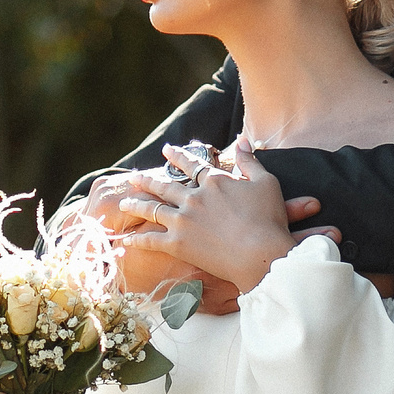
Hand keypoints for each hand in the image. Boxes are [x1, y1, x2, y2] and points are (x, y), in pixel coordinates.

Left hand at [114, 135, 318, 295]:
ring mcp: (183, 221)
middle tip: (135, 176)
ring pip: (153, 209)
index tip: (166, 150)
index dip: (178, 156)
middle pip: (165, 186)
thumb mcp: (266, 182)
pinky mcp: (178, 244)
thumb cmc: (268, 219)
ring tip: (125, 201)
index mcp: (214, 181)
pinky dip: (137, 240)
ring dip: (137, 203)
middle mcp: (193, 197)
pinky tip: (125, 239)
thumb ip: (250, 161)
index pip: (191, 165)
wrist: (261, 253)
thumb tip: (242, 140)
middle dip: (148, 180)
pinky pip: (152, 240)